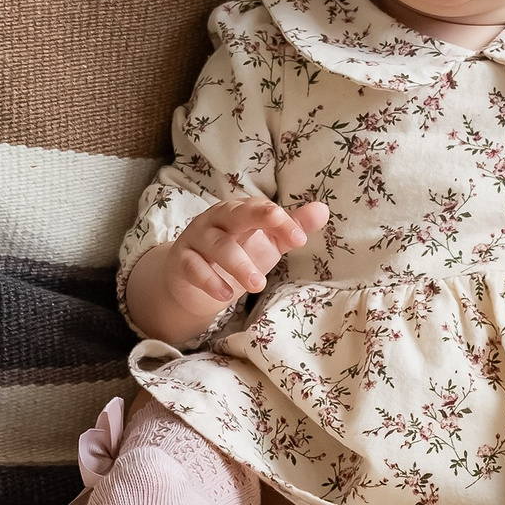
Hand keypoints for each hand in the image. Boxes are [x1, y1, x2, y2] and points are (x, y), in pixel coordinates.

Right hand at [126, 198, 327, 344]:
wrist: (191, 276)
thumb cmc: (236, 251)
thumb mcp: (267, 241)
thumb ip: (292, 228)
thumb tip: (323, 210)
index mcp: (240, 211)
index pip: (262, 209)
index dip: (281, 221)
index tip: (301, 238)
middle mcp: (217, 219)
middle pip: (237, 213)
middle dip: (259, 218)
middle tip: (284, 231)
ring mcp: (197, 238)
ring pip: (217, 245)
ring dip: (238, 264)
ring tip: (258, 284)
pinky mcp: (181, 261)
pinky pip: (193, 267)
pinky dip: (209, 280)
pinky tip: (225, 295)